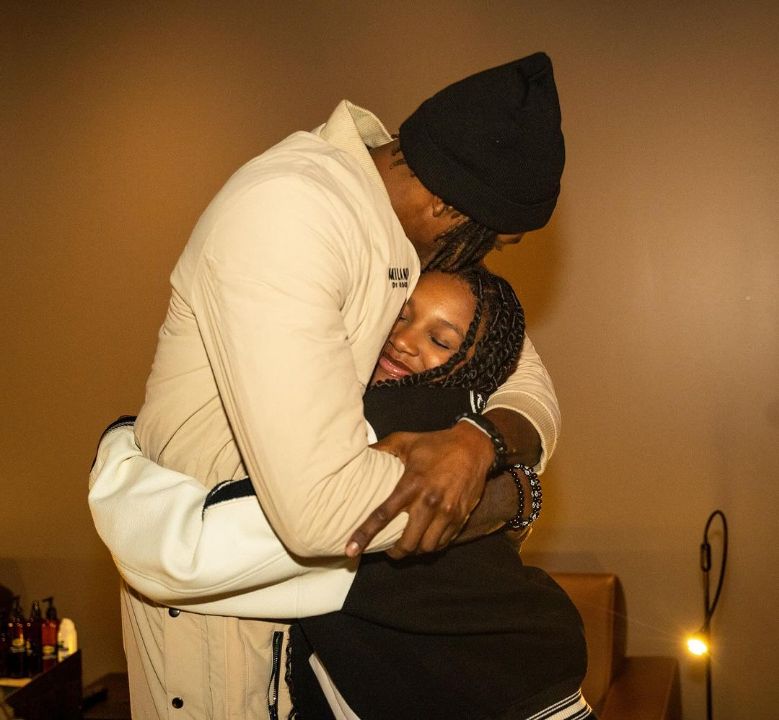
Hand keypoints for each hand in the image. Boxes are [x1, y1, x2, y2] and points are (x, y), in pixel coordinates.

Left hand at [345, 422, 494, 558]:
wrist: (474, 447)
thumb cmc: (436, 444)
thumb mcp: (406, 441)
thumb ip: (382, 449)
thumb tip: (360, 453)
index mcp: (412, 484)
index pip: (383, 515)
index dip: (364, 535)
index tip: (350, 549)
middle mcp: (429, 502)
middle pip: (407, 542)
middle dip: (395, 552)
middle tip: (389, 549)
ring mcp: (447, 512)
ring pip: (426, 547)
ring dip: (414, 550)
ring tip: (408, 545)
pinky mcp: (461, 517)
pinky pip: (443, 543)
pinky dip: (432, 546)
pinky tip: (426, 539)